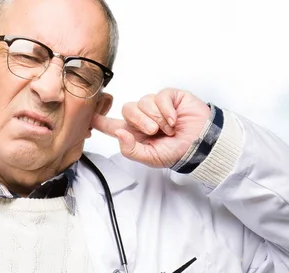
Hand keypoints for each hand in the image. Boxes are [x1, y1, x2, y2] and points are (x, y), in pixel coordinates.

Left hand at [91, 88, 210, 167]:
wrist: (200, 144)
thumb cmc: (177, 152)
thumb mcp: (151, 158)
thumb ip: (131, 149)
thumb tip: (118, 133)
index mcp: (134, 134)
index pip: (112, 125)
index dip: (99, 120)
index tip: (88, 117)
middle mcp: (142, 118)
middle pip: (127, 110)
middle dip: (139, 121)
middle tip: (154, 131)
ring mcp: (155, 106)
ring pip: (143, 102)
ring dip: (156, 117)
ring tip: (169, 128)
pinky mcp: (169, 97)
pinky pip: (159, 97)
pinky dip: (166, 110)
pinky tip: (174, 120)